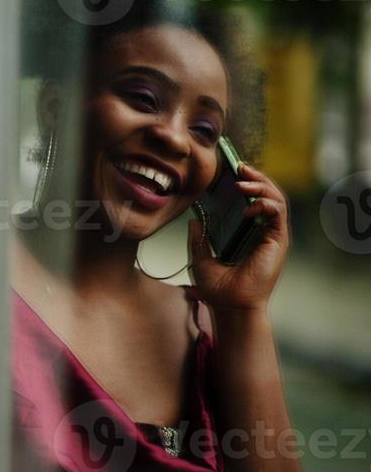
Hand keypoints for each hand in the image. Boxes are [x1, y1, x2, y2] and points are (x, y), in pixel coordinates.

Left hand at [188, 162, 288, 312]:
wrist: (229, 306)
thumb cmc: (217, 288)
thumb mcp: (200, 257)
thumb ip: (199, 238)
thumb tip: (193, 220)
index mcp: (246, 233)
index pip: (250, 200)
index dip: (244, 182)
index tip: (230, 169)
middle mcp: (262, 232)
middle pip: (266, 194)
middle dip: (254, 177)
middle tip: (238, 165)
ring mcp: (272, 236)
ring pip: (275, 199)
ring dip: (260, 186)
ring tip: (242, 181)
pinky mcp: (278, 241)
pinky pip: (278, 214)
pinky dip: (265, 204)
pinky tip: (249, 206)